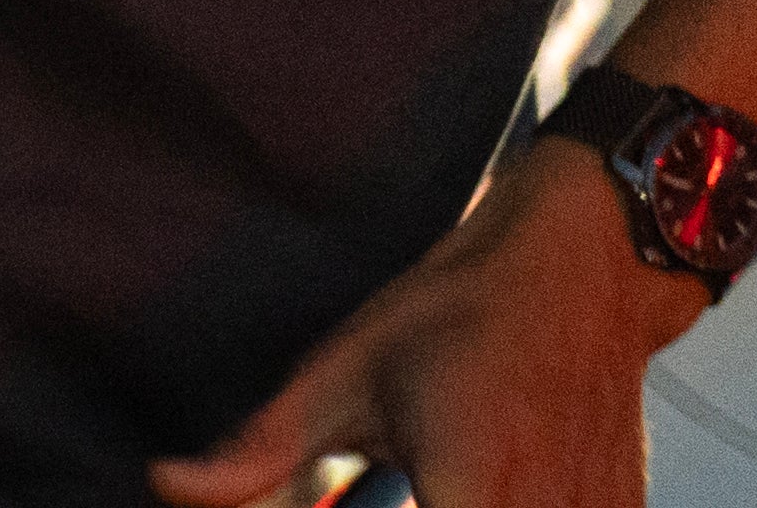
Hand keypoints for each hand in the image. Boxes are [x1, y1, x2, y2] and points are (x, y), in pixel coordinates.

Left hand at [151, 153, 702, 507]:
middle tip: (381, 485)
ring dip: (446, 505)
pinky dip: (503, 505)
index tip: (362, 497)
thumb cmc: (465, 311)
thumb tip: (171, 486)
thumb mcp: (345, 370)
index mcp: (474, 495)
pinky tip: (475, 477)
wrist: (585, 272)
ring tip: (425, 474)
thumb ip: (262, 450)